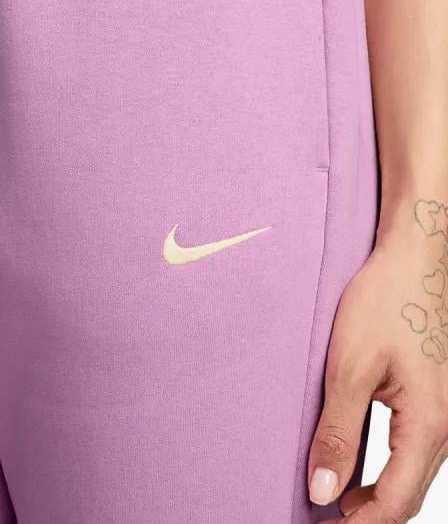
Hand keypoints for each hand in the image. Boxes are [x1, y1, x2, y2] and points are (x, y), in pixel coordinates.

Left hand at [308, 198, 447, 521]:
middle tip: (320, 515)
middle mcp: (445, 427)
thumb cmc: (386, 302)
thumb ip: (338, 432)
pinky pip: (410, 447)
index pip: (395, 503)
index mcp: (430, 426)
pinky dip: (381, 464)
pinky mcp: (431, 398)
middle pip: (406, 494)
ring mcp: (442, 413)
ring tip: (330, 493)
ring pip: (409, 473)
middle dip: (364, 514)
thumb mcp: (350, 367)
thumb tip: (324, 491)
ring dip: (373, 491)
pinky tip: (352, 457)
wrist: (414, 258)